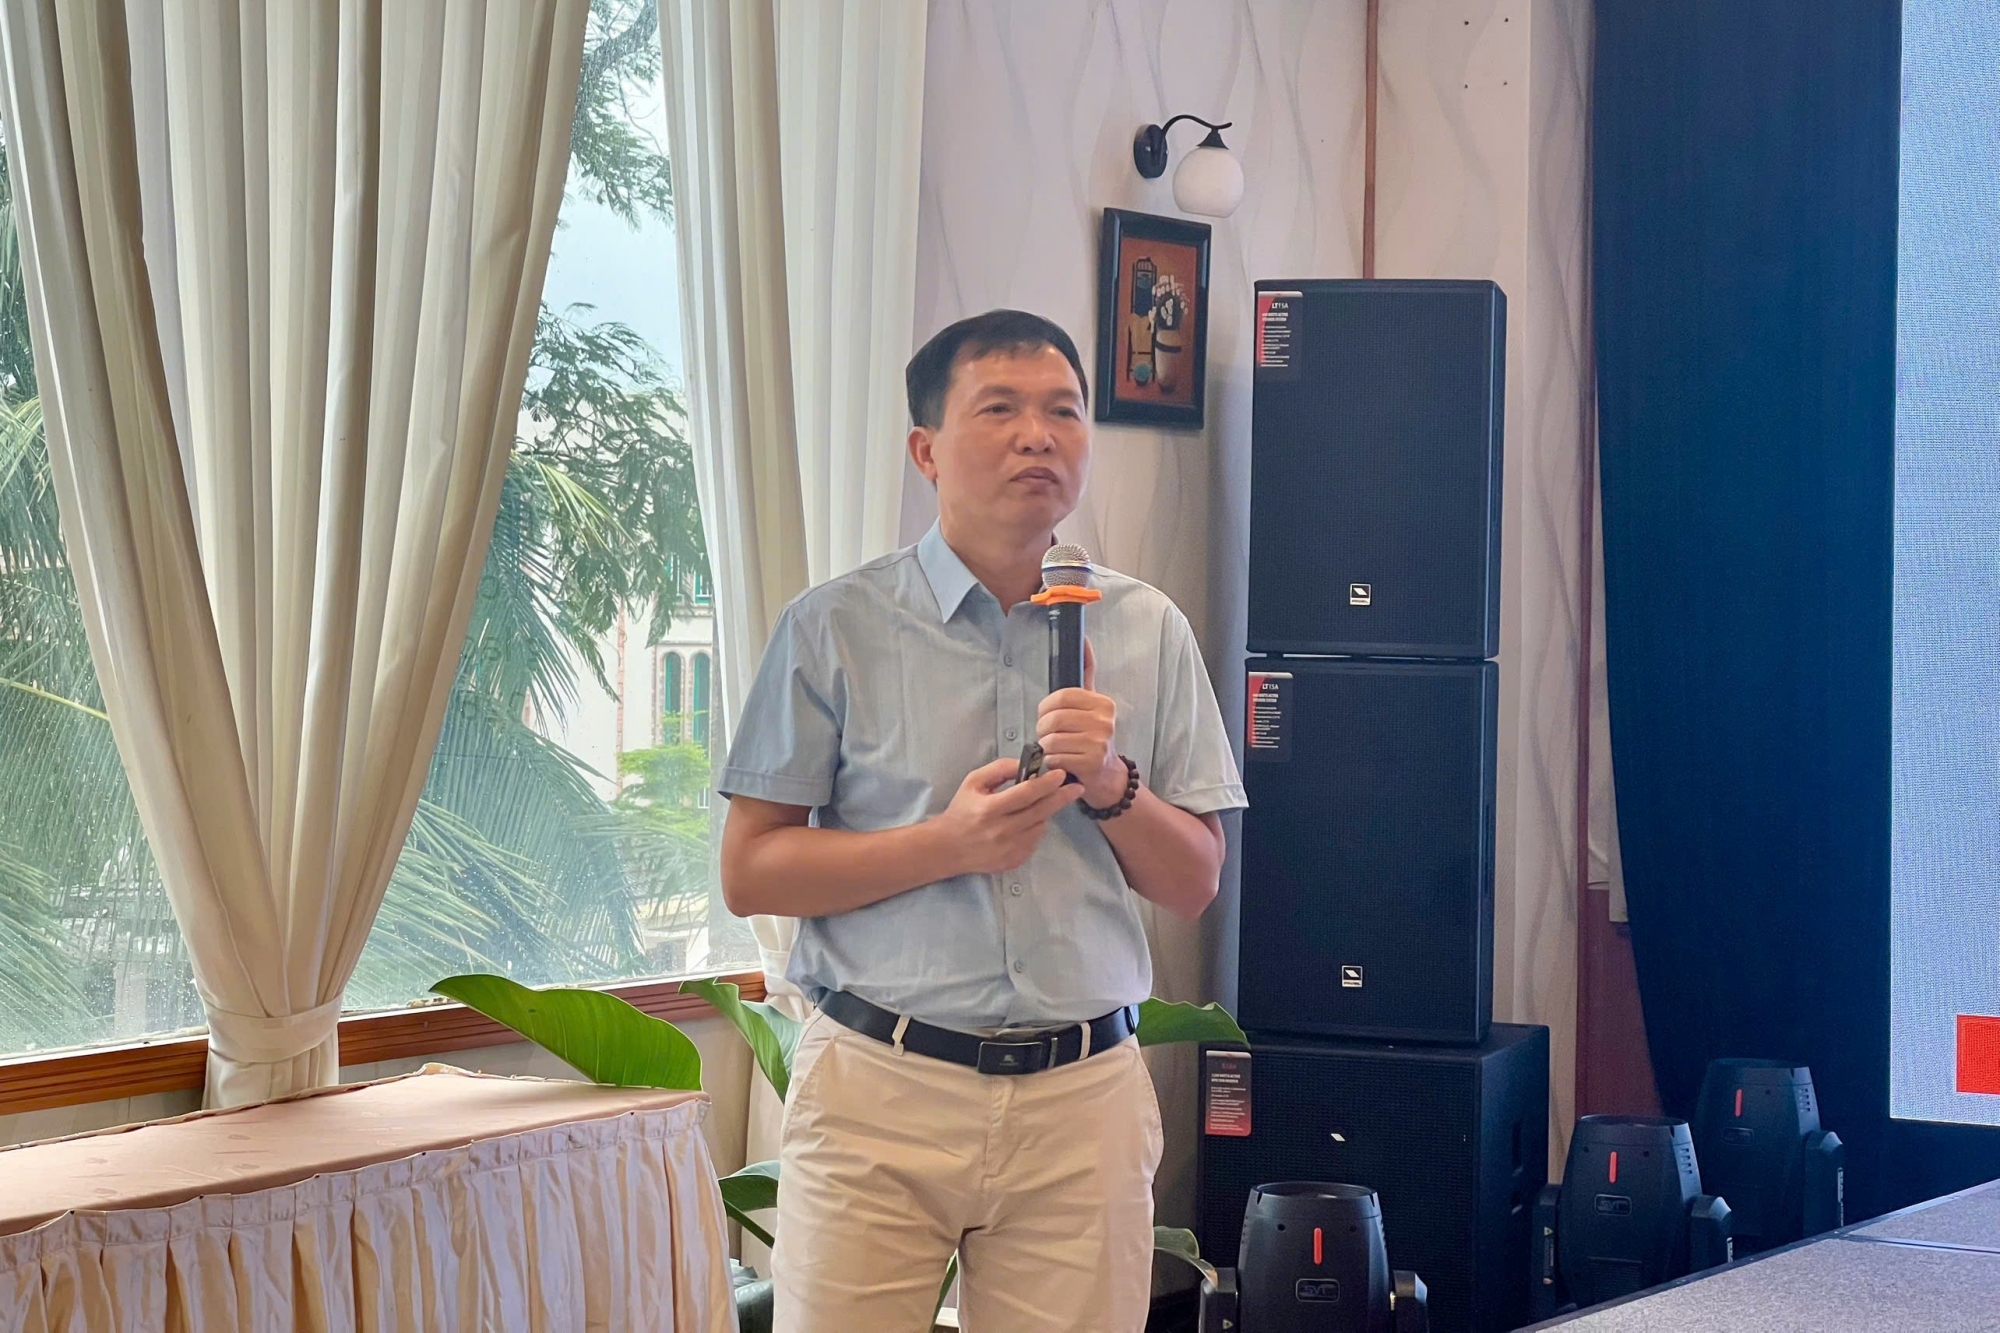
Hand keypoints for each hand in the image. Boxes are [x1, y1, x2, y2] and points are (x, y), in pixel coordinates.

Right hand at [930, 757, 1082, 876]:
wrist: (948, 848)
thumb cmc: (961, 810)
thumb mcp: (973, 782)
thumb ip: (999, 769)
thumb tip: (1024, 765)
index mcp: (990, 809)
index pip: (1026, 793)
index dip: (1046, 783)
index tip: (1061, 774)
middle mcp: (1002, 831)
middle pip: (1040, 811)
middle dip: (1061, 797)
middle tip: (1076, 787)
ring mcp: (1010, 849)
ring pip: (1040, 826)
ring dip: (1044, 813)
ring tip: (1035, 806)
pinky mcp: (1014, 861)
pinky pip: (1034, 841)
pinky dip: (1034, 829)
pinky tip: (1024, 824)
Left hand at [1035, 639, 1126, 807]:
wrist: (1107, 775)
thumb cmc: (1093, 736)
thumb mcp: (1092, 705)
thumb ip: (1087, 673)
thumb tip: (1083, 638)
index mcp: (1103, 703)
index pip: (1061, 697)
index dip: (1045, 708)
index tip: (1046, 716)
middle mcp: (1105, 721)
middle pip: (1053, 719)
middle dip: (1043, 730)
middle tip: (1048, 736)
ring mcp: (1099, 742)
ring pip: (1051, 740)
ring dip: (1047, 748)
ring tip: (1057, 750)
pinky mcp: (1091, 763)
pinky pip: (1055, 758)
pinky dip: (1052, 762)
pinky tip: (1062, 763)